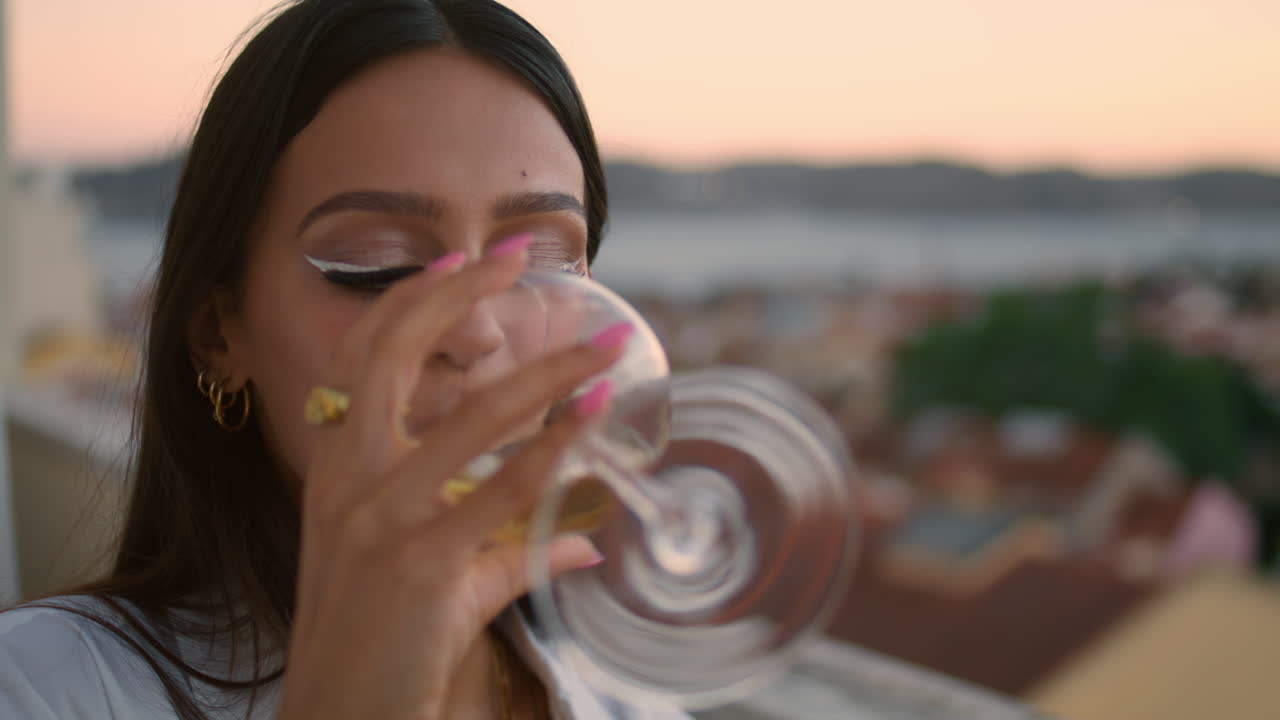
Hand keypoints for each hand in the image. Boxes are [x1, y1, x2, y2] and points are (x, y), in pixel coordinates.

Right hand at [276, 246, 621, 719]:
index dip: (408, 299)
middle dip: (460, 294)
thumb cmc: (376, 637)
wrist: (340, 714)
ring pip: (473, 417)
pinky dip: (554, 449)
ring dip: (549, 372)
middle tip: (518, 255)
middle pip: (397, 353)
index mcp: (335, 467)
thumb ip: (499, 542)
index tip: (460, 259)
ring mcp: (382, 519)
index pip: (361, 356)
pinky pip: (502, 493)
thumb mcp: (418, 567)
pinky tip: (591, 416)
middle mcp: (349, 479)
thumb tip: (580, 539)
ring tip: (602, 347)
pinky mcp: (422, 566)